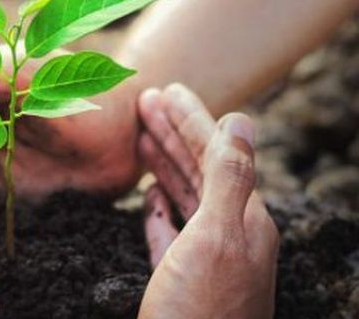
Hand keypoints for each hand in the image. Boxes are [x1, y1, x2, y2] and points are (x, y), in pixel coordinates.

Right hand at [136, 84, 278, 318]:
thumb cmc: (200, 313)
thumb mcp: (216, 237)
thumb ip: (228, 177)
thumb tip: (241, 119)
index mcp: (244, 218)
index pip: (216, 153)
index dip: (190, 119)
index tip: (164, 91)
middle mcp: (228, 233)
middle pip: (199, 170)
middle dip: (173, 132)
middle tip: (146, 101)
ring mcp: (204, 258)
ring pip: (184, 197)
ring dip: (163, 163)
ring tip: (143, 134)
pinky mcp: (180, 281)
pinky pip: (171, 233)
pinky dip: (160, 208)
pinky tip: (151, 195)